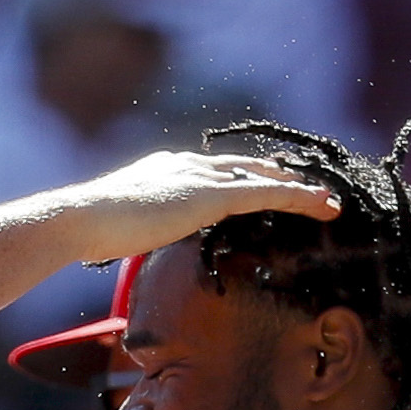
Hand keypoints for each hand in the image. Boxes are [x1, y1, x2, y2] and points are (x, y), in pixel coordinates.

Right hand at [49, 150, 340, 265]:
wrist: (82, 217)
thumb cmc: (92, 230)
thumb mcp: (126, 227)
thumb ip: (143, 229)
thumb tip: (136, 245)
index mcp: (168, 168)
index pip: (216, 171)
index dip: (246, 178)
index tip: (265, 186)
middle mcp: (189, 164)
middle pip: (245, 168)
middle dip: (278, 177)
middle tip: (306, 188)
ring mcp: (201, 176)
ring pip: (263, 178)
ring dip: (298, 189)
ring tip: (328, 201)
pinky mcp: (212, 195)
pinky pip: (267, 194)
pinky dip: (299, 198)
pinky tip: (323, 204)